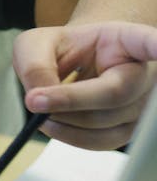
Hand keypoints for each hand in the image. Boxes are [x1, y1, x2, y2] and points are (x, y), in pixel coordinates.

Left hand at [13, 22, 156, 148]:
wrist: (76, 65)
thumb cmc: (62, 51)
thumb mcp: (37, 44)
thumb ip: (34, 64)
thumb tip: (39, 98)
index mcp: (128, 40)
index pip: (148, 42)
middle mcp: (144, 72)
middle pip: (116, 93)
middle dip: (70, 100)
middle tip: (34, 100)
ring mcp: (143, 104)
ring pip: (107, 121)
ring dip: (66, 119)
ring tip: (42, 106)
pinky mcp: (131, 129)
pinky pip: (103, 141)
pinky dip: (70, 135)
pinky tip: (51, 122)